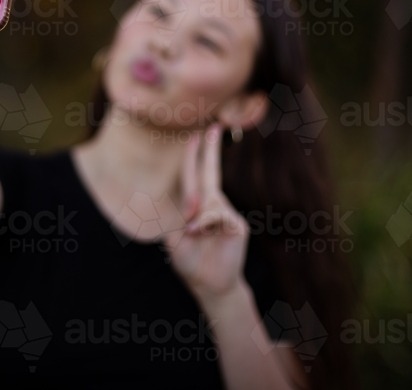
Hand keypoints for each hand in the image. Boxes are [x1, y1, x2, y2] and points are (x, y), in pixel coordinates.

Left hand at [164, 123, 250, 303]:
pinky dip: (206, 223)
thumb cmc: (191, 262)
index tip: (198, 134)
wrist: (211, 285)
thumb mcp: (175, 241)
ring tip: (193, 235)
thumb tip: (198, 206)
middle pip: (210, 173)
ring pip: (209, 201)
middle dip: (210, 149)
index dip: (195, 155)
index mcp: (195, 206)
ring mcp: (226, 214)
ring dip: (197, 218)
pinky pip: (218, 215)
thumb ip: (184, 220)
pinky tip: (202, 235)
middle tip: (214, 126)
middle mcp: (212, 205)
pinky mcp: (236, 225)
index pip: (194, 175)